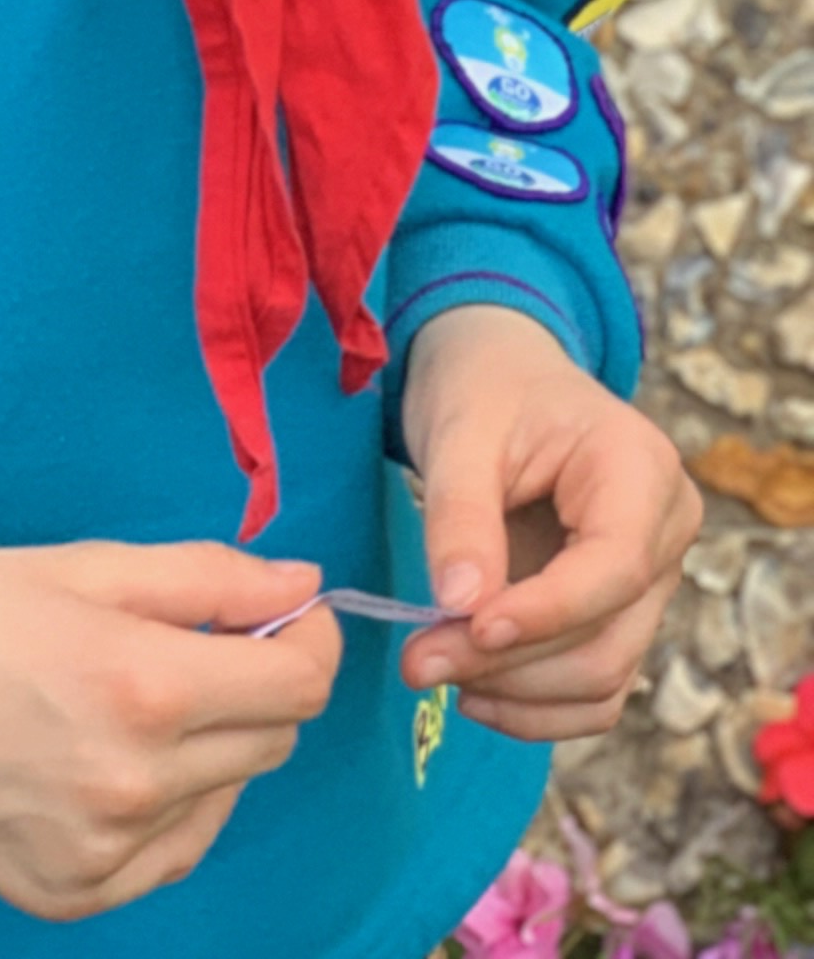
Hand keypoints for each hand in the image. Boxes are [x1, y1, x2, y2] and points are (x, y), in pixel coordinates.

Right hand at [0, 511, 340, 922]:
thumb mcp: (85, 566)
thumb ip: (207, 576)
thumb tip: (303, 586)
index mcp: (141, 686)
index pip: (296, 685)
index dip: (307, 641)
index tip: (287, 615)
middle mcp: (135, 784)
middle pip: (270, 741)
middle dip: (254, 685)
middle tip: (194, 647)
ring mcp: (104, 854)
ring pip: (223, 797)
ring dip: (208, 748)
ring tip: (127, 703)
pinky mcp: (74, 895)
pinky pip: (173, 852)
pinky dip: (167, 808)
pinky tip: (111, 763)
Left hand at [399, 303, 699, 736]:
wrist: (498, 374)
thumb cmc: (483, 387)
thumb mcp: (460, 430)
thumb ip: (461, 514)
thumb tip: (460, 604)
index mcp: (643, 470)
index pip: (615, 568)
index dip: (546, 612)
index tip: (468, 628)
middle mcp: (665, 534)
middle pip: (608, 635)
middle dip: (511, 662)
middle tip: (416, 661)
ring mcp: (649, 582)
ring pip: (603, 676)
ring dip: (517, 694)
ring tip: (431, 669)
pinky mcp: (617, 615)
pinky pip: (594, 687)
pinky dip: (535, 707)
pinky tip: (473, 691)